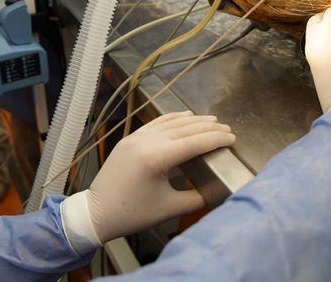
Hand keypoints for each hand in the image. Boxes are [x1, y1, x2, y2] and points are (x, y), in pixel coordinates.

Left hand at [87, 111, 234, 243]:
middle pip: (186, 129)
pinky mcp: (130, 139)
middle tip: (227, 129)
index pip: (195, 143)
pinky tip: (185, 117)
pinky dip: (173, 119)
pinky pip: (156, 123)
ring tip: (211, 121)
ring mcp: (136, 138)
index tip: (232, 138)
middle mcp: (146, 142)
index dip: (216, 140)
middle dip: (209, 128)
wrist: (97, 212)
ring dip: (193, 120)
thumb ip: (197, 198)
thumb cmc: (132, 214)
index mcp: (157, 159)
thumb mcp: (170, 208)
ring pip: (171, 122)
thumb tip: (216, 189)